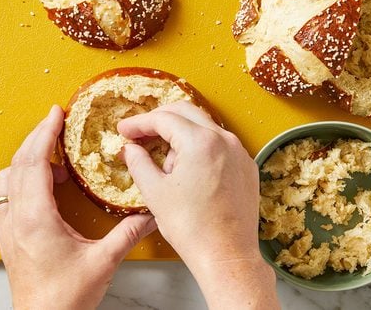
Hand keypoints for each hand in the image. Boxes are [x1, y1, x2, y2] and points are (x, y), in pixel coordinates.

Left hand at [0, 105, 157, 309]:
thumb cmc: (65, 299)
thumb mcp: (103, 262)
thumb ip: (128, 233)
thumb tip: (149, 213)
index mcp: (36, 218)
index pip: (34, 162)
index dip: (44, 133)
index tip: (56, 113)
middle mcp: (16, 219)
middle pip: (18, 164)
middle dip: (37, 137)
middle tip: (55, 120)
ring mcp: (8, 228)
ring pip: (8, 179)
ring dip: (28, 159)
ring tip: (53, 157)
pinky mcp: (9, 238)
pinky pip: (7, 197)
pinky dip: (22, 180)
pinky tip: (43, 186)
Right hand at [118, 101, 278, 309]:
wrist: (227, 257)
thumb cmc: (192, 228)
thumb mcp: (155, 193)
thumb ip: (138, 163)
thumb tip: (130, 149)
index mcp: (201, 142)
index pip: (163, 119)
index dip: (139, 123)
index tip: (124, 130)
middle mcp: (225, 140)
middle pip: (186, 113)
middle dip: (159, 120)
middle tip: (139, 133)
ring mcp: (239, 152)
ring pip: (204, 127)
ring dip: (180, 134)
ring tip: (162, 159)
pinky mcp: (247, 167)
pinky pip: (219, 145)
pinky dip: (200, 147)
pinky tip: (187, 169)